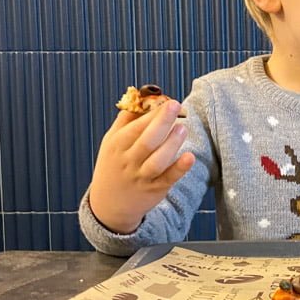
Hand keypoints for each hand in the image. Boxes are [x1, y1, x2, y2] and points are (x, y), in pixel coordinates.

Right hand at [88, 101, 194, 233]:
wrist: (109, 204)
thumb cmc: (114, 165)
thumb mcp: (112, 141)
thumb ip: (126, 120)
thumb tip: (141, 95)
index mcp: (117, 145)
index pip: (135, 126)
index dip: (153, 112)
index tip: (168, 101)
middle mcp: (128, 160)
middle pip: (146, 140)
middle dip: (162, 121)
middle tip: (176, 106)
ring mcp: (141, 176)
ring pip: (158, 159)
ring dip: (172, 143)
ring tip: (183, 129)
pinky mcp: (155, 189)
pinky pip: (168, 178)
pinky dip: (179, 168)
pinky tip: (189, 157)